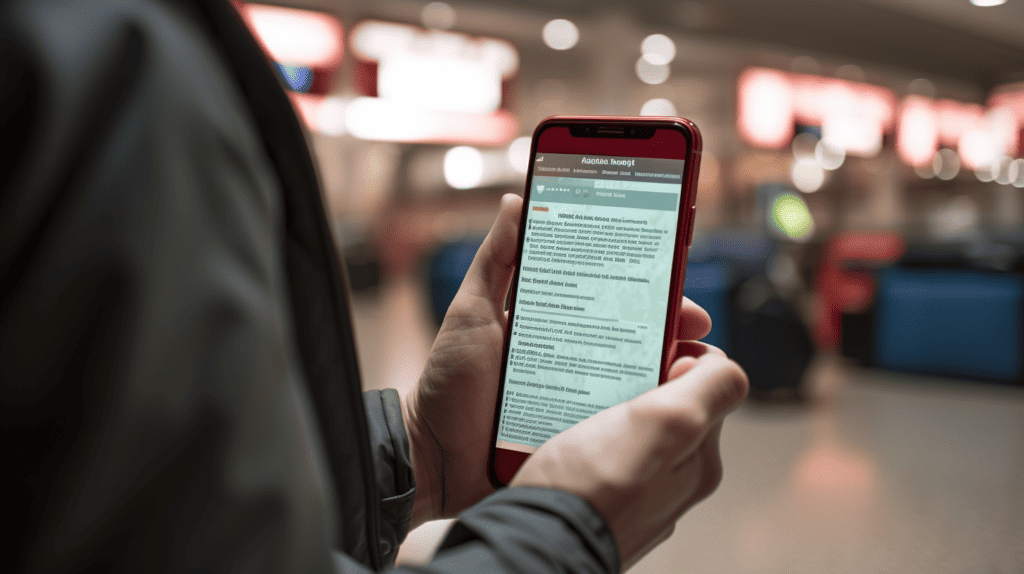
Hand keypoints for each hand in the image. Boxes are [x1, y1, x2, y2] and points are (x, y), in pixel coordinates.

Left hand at [402, 193, 715, 526]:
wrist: (431, 456)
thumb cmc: (449, 383)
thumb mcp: (471, 312)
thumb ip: (495, 260)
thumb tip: (516, 199)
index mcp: (556, 324)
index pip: (611, 295)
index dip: (646, 283)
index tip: (673, 273)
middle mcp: (577, 359)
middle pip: (637, 337)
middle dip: (673, 326)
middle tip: (693, 325)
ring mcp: (583, 401)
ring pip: (638, 382)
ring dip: (670, 372)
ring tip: (688, 366)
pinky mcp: (581, 439)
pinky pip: (622, 426)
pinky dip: (646, 416)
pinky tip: (664, 406)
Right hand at [509, 344, 747, 570]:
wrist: (535, 542)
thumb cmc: (595, 488)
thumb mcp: (669, 422)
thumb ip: (710, 389)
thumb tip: (722, 365)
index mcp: (698, 460)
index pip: (707, 385)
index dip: (678, 357)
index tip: (643, 351)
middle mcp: (672, 482)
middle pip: (665, 405)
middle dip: (638, 382)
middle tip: (603, 377)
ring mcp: (632, 494)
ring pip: (628, 428)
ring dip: (605, 406)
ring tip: (577, 403)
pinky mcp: (595, 500)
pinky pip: (596, 453)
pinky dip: (582, 435)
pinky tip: (563, 433)